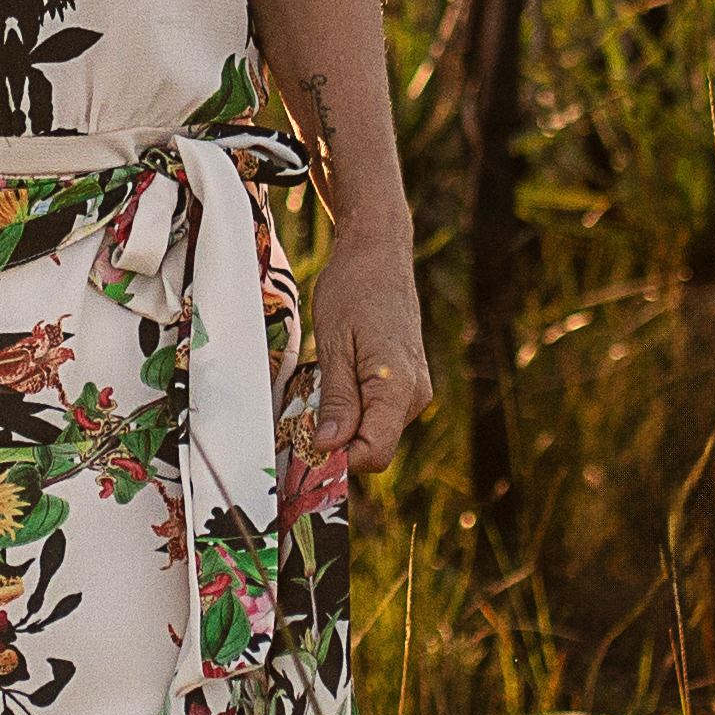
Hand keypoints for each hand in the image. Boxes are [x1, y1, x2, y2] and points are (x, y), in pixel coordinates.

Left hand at [294, 259, 429, 514]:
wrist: (378, 254)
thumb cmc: (353, 289)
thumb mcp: (334, 344)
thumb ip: (337, 399)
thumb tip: (328, 447)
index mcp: (399, 386)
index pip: (374, 453)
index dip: (338, 459)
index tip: (302, 445)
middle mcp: (416, 395)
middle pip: (373, 447)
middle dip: (336, 442)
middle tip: (299, 417)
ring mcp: (415, 390)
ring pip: (374, 432)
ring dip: (342, 424)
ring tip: (318, 388)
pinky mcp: (408, 383)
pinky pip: (377, 414)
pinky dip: (352, 410)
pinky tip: (334, 383)